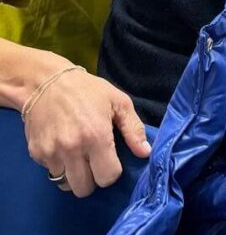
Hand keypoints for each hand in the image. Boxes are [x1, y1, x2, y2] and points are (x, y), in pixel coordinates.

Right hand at [24, 69, 150, 196]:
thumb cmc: (87, 90)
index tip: (111, 160)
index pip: (107, 177)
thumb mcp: (118, 102)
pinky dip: (59, 166)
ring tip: (79, 158)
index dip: (113, 172)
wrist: (46, 83)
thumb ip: (134, 129)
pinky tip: (63, 149)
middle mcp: (72, 149)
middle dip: (93, 179)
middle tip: (95, 162)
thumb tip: (145, 153)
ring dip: (75, 176)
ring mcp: (51, 152)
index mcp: (96, 136)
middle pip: (84, 188)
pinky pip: (50, 172)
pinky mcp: (35, 153)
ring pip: (66, 184)